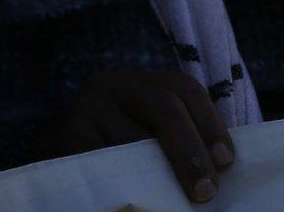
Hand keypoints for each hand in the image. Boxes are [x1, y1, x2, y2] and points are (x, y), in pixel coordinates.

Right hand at [41, 71, 233, 202]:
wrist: (57, 163)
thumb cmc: (115, 154)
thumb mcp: (145, 135)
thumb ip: (176, 139)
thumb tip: (222, 166)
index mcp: (136, 83)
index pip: (183, 88)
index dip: (211, 123)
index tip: (225, 162)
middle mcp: (107, 87)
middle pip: (164, 106)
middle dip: (190, 151)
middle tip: (205, 192)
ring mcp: (83, 112)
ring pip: (136, 143)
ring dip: (161, 177)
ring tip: (172, 201)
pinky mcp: (66, 142)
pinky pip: (108, 166)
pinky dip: (131, 187)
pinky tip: (141, 200)